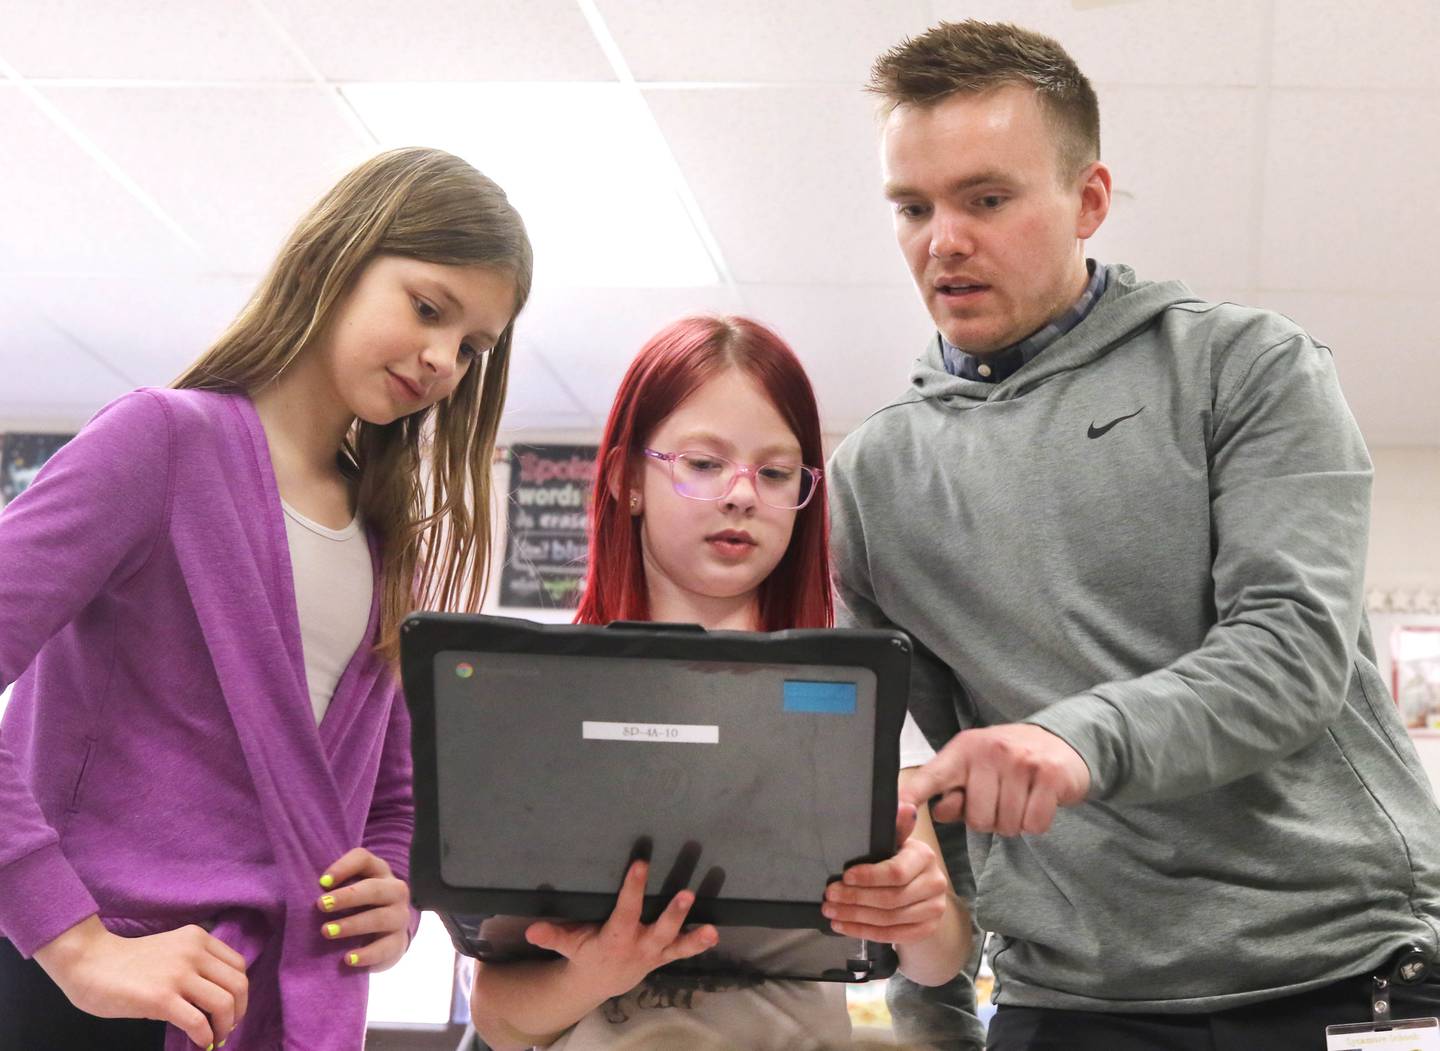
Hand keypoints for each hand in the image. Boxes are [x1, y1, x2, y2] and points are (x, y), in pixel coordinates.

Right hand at [35, 914, 248, 1048]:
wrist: (87, 962)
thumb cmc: (125, 962)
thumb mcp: (171, 951)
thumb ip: (193, 964)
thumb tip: (214, 998)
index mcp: (197, 938)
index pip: (238, 966)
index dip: (240, 992)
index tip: (232, 1009)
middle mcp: (193, 952)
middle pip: (238, 984)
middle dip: (238, 1011)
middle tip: (228, 1027)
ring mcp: (178, 974)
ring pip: (224, 1003)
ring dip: (226, 1026)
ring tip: (216, 1037)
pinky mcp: (161, 998)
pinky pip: (198, 1021)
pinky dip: (205, 1037)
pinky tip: (200, 1043)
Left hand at [316, 848, 411, 971]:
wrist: (387, 933)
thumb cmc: (358, 907)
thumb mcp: (349, 890)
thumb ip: (331, 887)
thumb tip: (297, 890)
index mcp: (379, 871)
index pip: (364, 859)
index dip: (343, 867)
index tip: (321, 882)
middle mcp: (395, 890)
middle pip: (374, 888)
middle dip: (347, 897)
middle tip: (321, 905)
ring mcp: (400, 917)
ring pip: (380, 918)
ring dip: (352, 924)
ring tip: (326, 932)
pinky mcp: (399, 943)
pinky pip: (385, 948)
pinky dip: (366, 954)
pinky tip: (348, 959)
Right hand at [523, 860, 717, 1000]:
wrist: (602, 981)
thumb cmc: (587, 952)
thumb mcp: (569, 944)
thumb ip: (553, 935)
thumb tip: (531, 929)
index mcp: (615, 938)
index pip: (626, 910)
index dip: (633, 888)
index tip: (640, 863)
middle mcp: (640, 945)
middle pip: (659, 929)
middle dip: (673, 913)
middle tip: (686, 893)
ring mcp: (656, 952)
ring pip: (676, 942)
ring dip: (693, 935)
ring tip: (711, 929)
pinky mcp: (666, 954)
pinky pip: (684, 950)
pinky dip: (699, 943)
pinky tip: (714, 933)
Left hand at [823, 803, 948, 942]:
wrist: (922, 887)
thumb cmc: (900, 859)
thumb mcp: (896, 842)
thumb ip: (895, 828)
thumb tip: (902, 806)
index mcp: (924, 856)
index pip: (896, 872)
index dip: (868, 877)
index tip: (844, 876)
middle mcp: (935, 883)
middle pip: (890, 899)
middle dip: (855, 899)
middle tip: (830, 897)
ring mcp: (934, 909)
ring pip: (889, 919)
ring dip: (855, 917)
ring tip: (831, 912)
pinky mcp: (927, 929)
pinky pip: (892, 935)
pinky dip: (864, 932)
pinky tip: (844, 926)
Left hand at [900, 724, 1090, 834]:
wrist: (1060, 742)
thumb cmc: (1008, 762)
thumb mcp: (974, 770)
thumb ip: (953, 793)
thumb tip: (938, 812)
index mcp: (962, 750)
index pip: (931, 777)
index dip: (911, 798)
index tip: (900, 813)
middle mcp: (988, 751)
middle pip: (977, 820)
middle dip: (990, 821)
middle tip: (1001, 800)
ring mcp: (1020, 761)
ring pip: (1006, 825)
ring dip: (1014, 823)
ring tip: (1019, 799)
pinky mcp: (1049, 775)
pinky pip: (1034, 824)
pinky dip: (1035, 824)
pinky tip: (1037, 802)